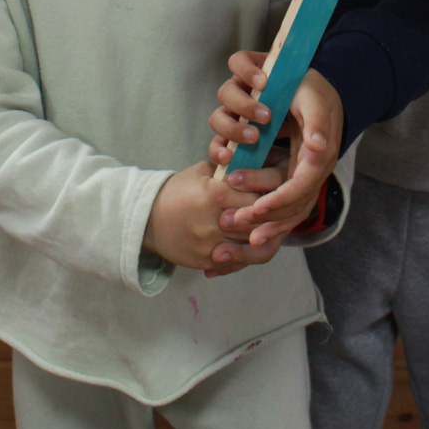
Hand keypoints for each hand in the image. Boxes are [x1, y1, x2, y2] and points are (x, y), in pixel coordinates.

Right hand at [142, 160, 286, 275]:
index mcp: (215, 194)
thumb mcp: (203, 172)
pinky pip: (235, 263)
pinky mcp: (206, 261)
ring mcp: (210, 245)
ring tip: (270, 229)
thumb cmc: (178, 190)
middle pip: (256, 223)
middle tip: (280, 213)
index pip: (255, 196)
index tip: (277, 192)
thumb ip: (231, 171)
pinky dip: (246, 255)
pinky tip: (252, 245)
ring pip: (250, 246)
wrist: (147, 219)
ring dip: (262, 238)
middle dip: (269, 218)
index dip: (269, 195)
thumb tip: (260, 165)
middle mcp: (214, 222)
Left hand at [209, 54, 343, 248]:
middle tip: (233, 221)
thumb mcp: (314, 100)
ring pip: (277, 199)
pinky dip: (253, 197)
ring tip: (231, 211)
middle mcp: (306, 167)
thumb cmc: (311, 90)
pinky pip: (269, 188)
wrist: (309, 80)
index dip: (279, 202)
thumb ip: (317, 123)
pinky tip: (234, 197)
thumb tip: (319, 146)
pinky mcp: (280, 161)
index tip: (256, 210)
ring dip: (255, 208)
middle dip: (262, 216)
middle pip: (287, 203)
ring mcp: (292, 166)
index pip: (300, 189)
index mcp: (318, 158)